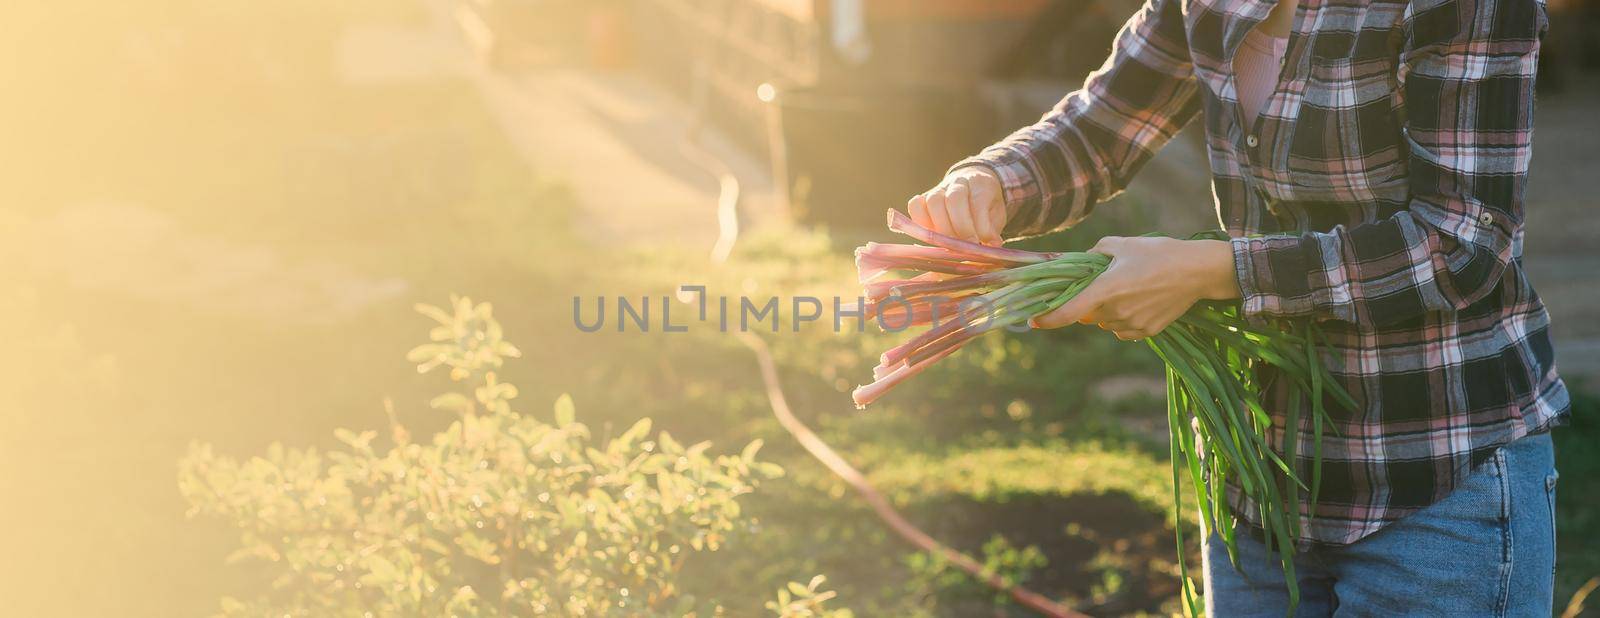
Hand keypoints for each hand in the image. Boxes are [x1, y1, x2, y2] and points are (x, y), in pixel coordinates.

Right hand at [907, 166, 1004, 245]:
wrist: (973, 187)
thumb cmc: (986, 206)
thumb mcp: (996, 215)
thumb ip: (991, 229)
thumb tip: (991, 245)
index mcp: (980, 183)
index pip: (977, 202)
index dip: (980, 225)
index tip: (984, 242)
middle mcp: (957, 182)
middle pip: (954, 200)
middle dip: (960, 227)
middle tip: (966, 247)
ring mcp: (938, 189)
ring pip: (933, 202)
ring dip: (941, 228)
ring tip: (950, 245)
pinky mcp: (923, 198)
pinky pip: (915, 206)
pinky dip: (920, 222)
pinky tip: (932, 236)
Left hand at [1029, 237, 1239, 338]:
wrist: (1198, 271)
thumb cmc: (1159, 252)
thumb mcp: (1123, 244)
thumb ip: (1096, 252)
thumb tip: (1082, 263)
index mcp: (1106, 289)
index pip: (1069, 311)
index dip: (1048, 319)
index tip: (1033, 322)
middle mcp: (1116, 311)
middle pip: (1087, 315)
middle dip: (1089, 302)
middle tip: (1105, 284)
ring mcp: (1132, 324)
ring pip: (1104, 323)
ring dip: (1106, 311)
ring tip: (1129, 289)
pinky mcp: (1146, 332)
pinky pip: (1122, 330)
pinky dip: (1122, 320)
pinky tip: (1139, 302)